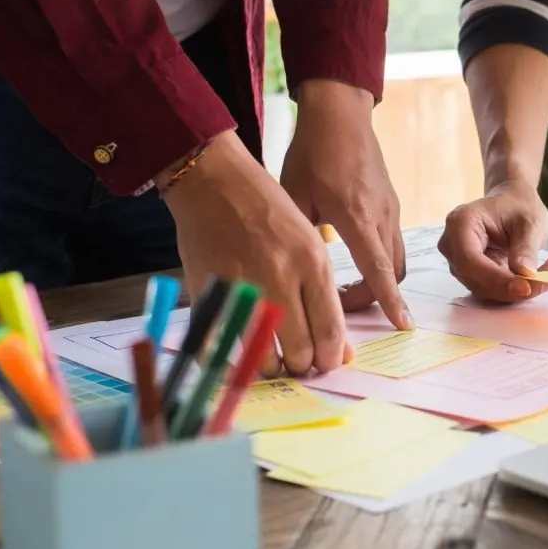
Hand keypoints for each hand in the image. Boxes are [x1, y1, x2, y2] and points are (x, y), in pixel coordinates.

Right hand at [163, 130, 349, 375]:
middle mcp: (280, 277)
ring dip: (270, 368)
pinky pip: (220, 346)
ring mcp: (243, 287)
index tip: (327, 364)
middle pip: (300, 350)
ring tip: (271, 361)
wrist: (214, 181)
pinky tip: (236, 358)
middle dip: (303, 366)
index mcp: (312, 262)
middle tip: (299, 364)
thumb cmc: (268, 211)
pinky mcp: (208, 292)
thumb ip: (324, 296)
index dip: (331, 358)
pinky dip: (229, 361)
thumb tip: (339, 348)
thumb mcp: (308, 243)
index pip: (330, 331)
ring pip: (263, 356)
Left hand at [280, 80, 411, 329]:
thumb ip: (297, 235)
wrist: (340, 113)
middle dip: (373, 297)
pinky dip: (380, 259)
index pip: (379, 270)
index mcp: (356, 216)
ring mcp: (391, 209)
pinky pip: (393, 241)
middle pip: (392, 273)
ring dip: (379, 279)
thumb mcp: (293, 195)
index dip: (390, 301)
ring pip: (396, 259)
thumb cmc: (312, 151)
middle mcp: (381, 216)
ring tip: (347, 285)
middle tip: (341, 305)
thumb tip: (288, 272)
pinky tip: (354, 256)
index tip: (402, 325)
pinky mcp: (391, 203)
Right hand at [439, 182, 547, 301]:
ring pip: (484, 289)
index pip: (470, 260)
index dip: (497, 279)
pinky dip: (513, 289)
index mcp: (461, 223)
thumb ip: (526, 248)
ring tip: (547, 275)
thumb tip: (525, 276)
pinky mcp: (470, 274)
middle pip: (476, 279)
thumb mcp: (530, 222)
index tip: (527, 287)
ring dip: (515, 291)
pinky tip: (535, 277)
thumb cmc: (519, 206)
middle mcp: (452, 245)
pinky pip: (490, 290)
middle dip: (511, 288)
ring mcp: (458, 261)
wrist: (511, 203)